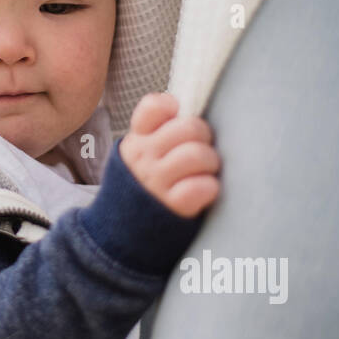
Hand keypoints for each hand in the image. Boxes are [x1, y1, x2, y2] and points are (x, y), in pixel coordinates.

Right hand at [119, 92, 220, 218]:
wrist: (127, 231)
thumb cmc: (148, 183)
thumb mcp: (143, 154)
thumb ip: (160, 131)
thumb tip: (188, 106)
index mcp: (137, 139)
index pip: (153, 107)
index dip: (172, 107)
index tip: (177, 119)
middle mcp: (144, 157)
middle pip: (189, 127)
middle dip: (204, 137)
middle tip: (203, 148)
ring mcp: (156, 182)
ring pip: (196, 154)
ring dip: (211, 162)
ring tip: (208, 170)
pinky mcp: (173, 206)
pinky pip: (201, 186)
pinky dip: (210, 187)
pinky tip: (206, 190)